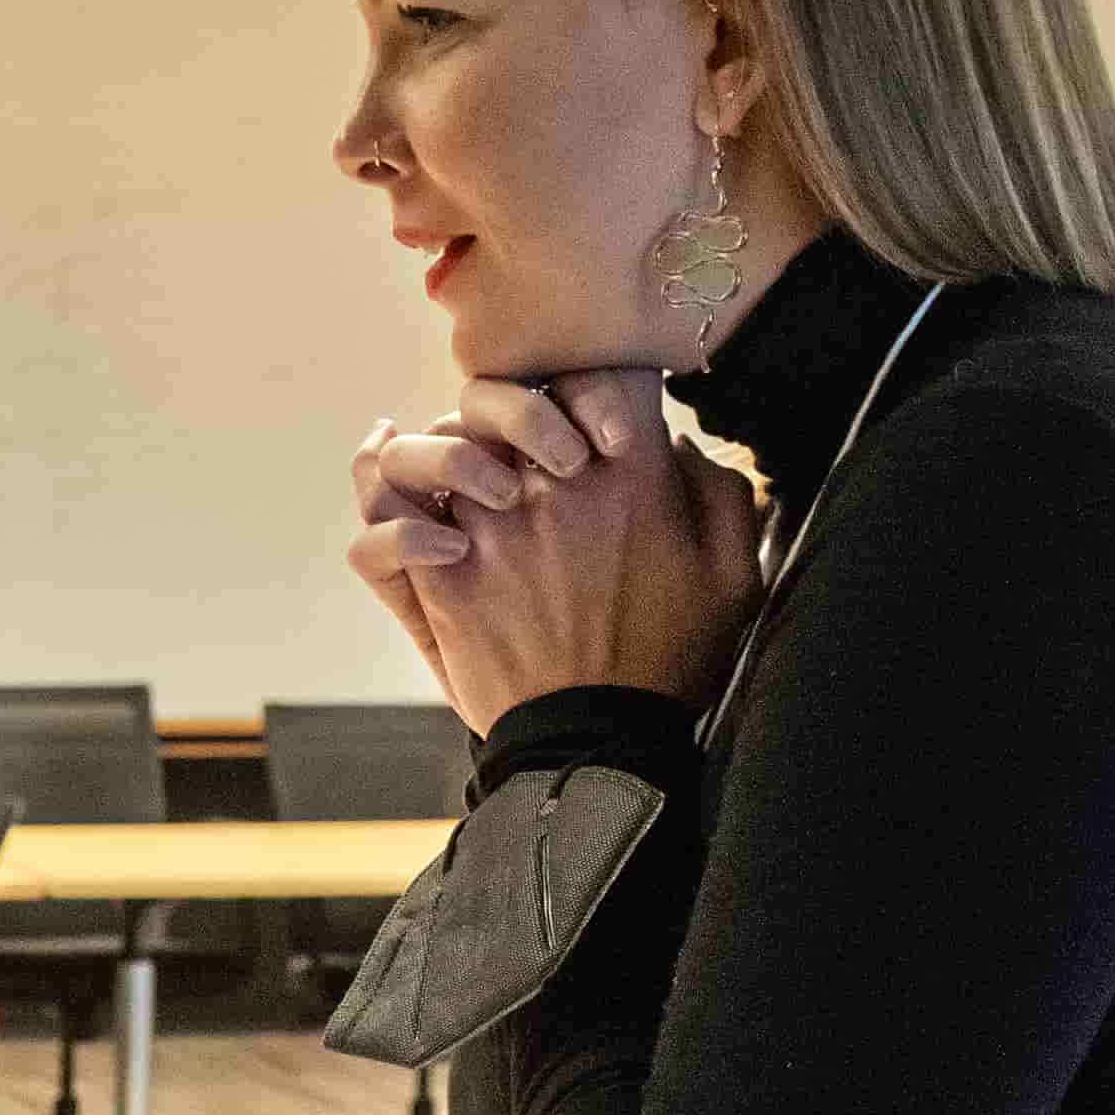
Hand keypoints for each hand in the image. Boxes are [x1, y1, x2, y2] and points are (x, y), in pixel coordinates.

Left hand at [360, 375, 759, 729]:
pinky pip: (386, 514)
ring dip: (452, 447)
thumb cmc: (671, 661)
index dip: (601, 381)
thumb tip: (679, 444)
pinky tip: (392, 472)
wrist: (601, 745)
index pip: (602, 369)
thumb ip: (720, 494)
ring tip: (474, 474)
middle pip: (513, 392)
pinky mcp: (442, 579)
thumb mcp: (733, 576)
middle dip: (521, 405)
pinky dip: (381, 491)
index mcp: (632, 476)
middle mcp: (552, 488)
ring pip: (440, 441)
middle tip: (536, 447)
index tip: (606, 417)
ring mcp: (489, 530)